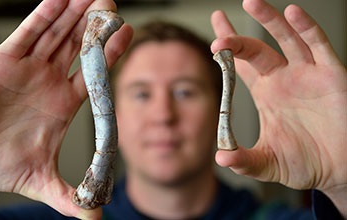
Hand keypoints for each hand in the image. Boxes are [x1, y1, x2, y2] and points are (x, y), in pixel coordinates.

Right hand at [0, 0, 131, 217]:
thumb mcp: (39, 180)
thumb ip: (69, 196)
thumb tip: (95, 217)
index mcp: (63, 103)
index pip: (93, 74)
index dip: (110, 54)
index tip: (129, 34)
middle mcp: (49, 81)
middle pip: (79, 48)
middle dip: (96, 28)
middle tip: (114, 9)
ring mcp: (28, 68)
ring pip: (56, 35)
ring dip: (75, 16)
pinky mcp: (4, 60)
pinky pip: (26, 33)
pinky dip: (43, 16)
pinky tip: (61, 1)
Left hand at [211, 0, 346, 215]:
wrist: (339, 170)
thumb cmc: (304, 163)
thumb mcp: (267, 163)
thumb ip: (244, 161)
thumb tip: (220, 159)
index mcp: (266, 94)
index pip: (240, 66)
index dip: (226, 51)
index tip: (212, 38)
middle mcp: (283, 79)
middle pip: (255, 50)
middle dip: (236, 38)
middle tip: (218, 25)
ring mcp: (306, 74)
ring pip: (286, 39)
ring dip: (270, 20)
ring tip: (250, 3)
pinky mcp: (331, 74)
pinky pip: (318, 46)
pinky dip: (307, 28)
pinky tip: (293, 13)